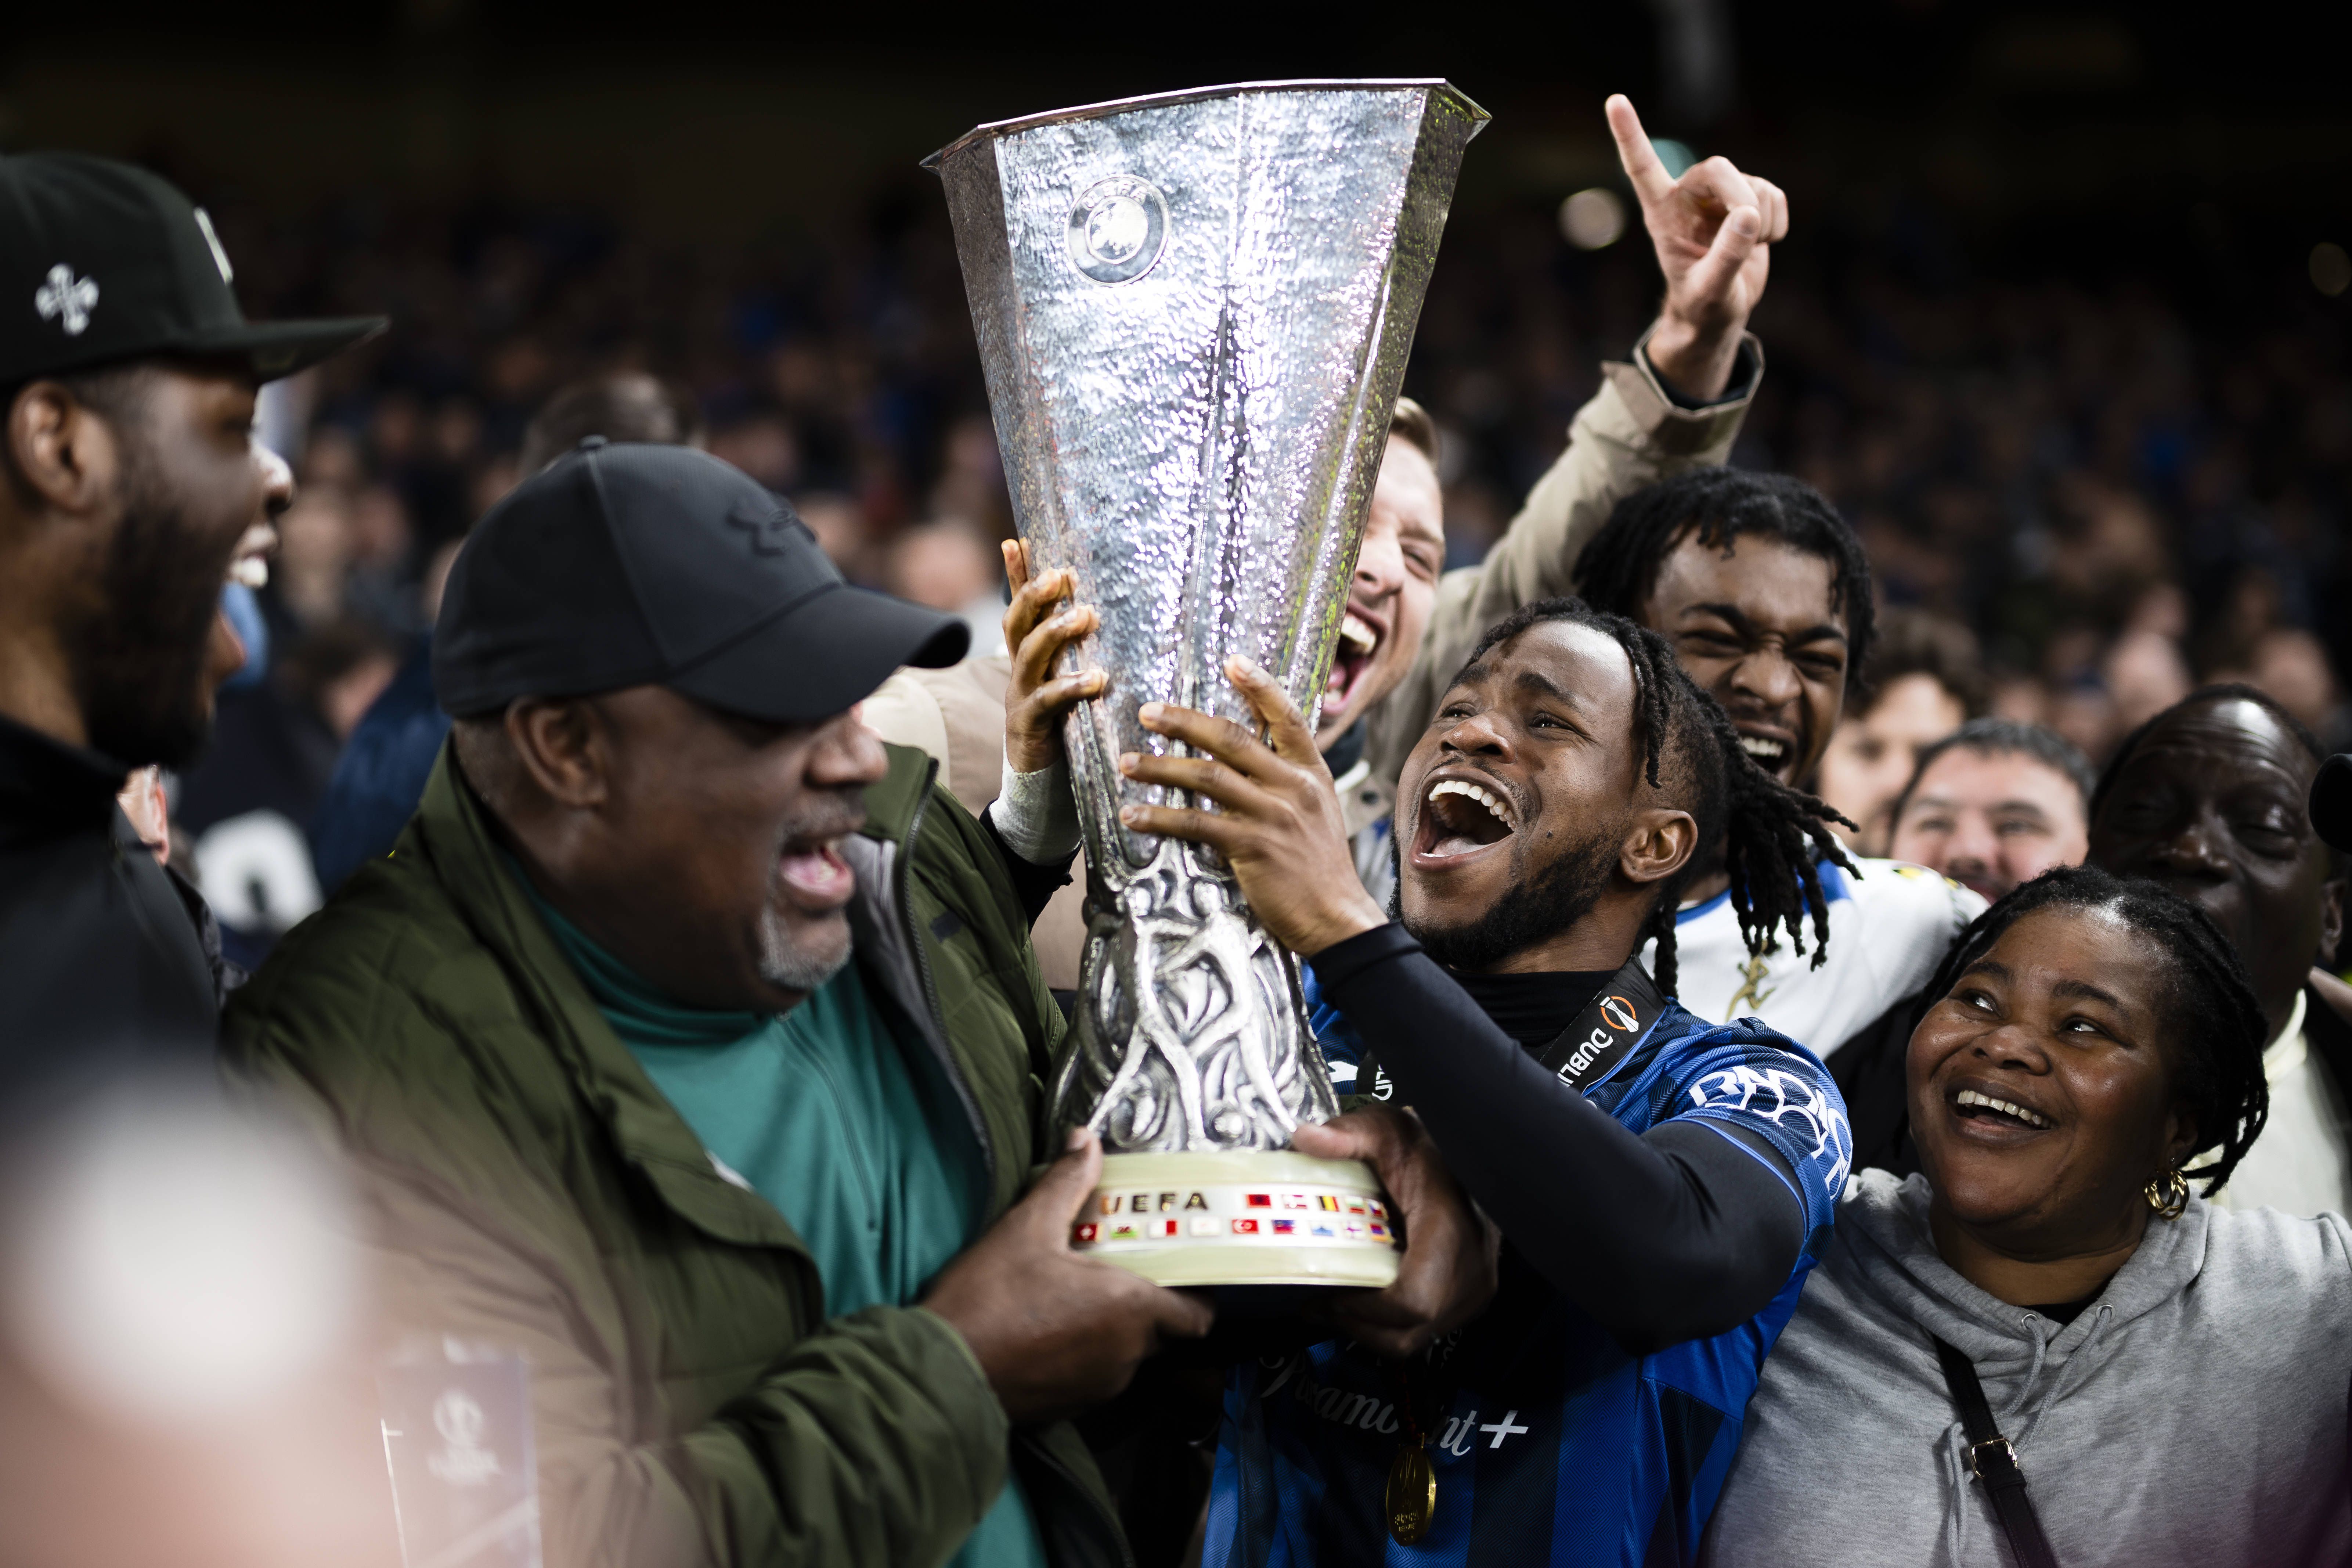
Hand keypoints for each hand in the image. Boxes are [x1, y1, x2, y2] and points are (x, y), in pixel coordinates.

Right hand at [923, 1128, 1213, 1421]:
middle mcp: (1125, 1354)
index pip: (1196, 1314)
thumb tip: (1085, 1141)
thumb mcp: (1027, 1226)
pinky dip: (1086, 1353)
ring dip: (1113, 1328)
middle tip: (1118, 1269)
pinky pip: (1095, 1375)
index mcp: (1129, 1309)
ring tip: (1078, 1293)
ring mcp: (1099, 1386)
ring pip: (1126, 1353)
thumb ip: (1066, 1182)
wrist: (940, 1371)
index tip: (1180, 1270)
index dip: (1196, 1294)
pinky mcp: (1071, 1406)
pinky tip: (1052, 1326)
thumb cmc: (987, 1301)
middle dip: (1146, 1302)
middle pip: (1161, 1330)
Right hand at [1000, 539, 1106, 774]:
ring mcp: (1020, 696)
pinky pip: (1047, 701)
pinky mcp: (1029, 725)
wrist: (1041, 782)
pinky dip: (1070, 687)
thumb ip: (1079, 652)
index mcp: (1028, 656)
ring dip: (1054, 632)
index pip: (1019, 607)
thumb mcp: (1068, 679)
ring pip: (1029, 655)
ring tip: (1083, 616)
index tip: (1016, 541)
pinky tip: (1095, 679)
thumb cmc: (1064, 724)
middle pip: (1017, 623)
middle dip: (1034, 595)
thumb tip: (1108, 614)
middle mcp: (1019, 670)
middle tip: (1060, 574)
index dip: (1015, 576)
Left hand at [1117, 655, 1387, 957]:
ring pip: (1207, 777)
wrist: (1338, 918)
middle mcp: (1292, 787)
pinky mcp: (1252, 848)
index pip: (1287, 717)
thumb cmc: (1321, 869)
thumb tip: (1253, 758)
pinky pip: (1196, 825)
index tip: (1234, 661)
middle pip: (1233, 738)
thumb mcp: (1317, 811)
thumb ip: (1287, 782)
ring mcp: (1272, 816)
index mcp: (1310, 774)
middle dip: (1186, 721)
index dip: (1259, 686)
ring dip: (1161, 768)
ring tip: (1129, 763)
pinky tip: (1135, 817)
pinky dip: (1160, 819)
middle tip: (1150, 712)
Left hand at [1293, 1107, 1496, 1359]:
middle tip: (1320, 1304)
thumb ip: (1347, 1134)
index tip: (1330, 1294)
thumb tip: (1306, 1138)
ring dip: (1373, 1328)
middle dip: (1358, 1324)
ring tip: (1337, 1304)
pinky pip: (1429, 1327)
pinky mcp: (1471, 1294)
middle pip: (1410, 1331)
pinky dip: (1394, 1323)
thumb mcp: (1384, 1131)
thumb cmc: (1425, 1147)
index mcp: (1451, 1232)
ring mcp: (1475, 1287)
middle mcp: (1471, 1269)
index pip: (1413, 1300)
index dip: (1365, 1309)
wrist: (1463, 1155)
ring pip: (1418, 1336)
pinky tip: (1368, 1298)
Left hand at [1608, 93, 1787, 400]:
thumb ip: (1726, 258)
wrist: (1722, 311)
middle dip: (1741, 196)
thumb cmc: (1703, 303)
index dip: (1630, 134)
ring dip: (1761, 221)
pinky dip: (1776, 222)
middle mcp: (1689, 196)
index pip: (1642, 167)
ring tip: (1746, 251)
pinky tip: (1760, 243)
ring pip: (1754, 185)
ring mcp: (1721, 195)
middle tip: (1750, 231)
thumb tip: (1747, 215)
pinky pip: (1775, 195)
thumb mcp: (1710, 290)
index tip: (1614, 101)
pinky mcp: (1751, 198)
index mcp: (1661, 212)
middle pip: (1720, 169)